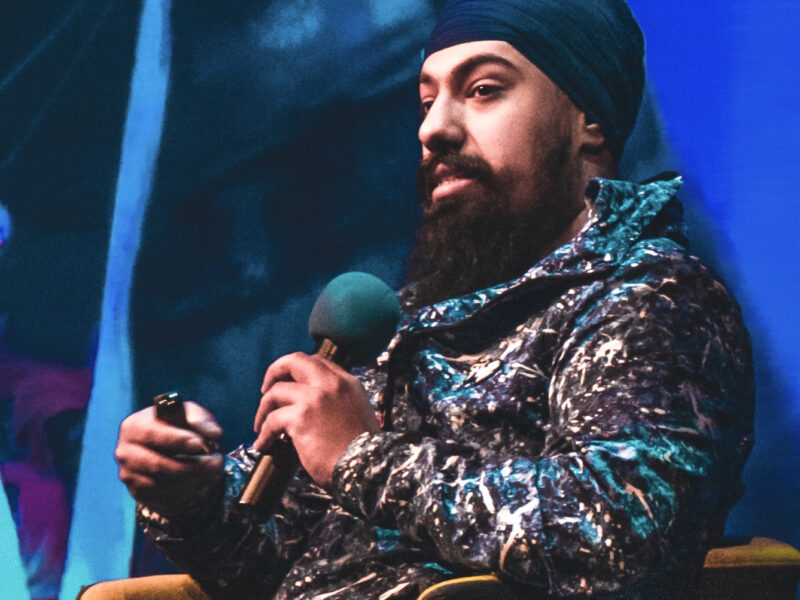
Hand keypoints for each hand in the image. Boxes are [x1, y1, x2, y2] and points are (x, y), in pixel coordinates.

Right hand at [115, 401, 223, 517]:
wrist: (166, 448)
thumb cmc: (177, 426)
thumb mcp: (189, 415)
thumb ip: (201, 420)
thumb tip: (214, 433)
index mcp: (134, 426)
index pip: (152, 434)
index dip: (177, 440)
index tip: (200, 444)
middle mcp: (126, 452)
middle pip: (158, 465)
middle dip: (191, 466)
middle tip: (216, 463)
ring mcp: (129, 474)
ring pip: (163, 484)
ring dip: (194, 479)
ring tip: (214, 470)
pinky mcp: (137, 492)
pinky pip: (164, 497)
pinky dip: (187, 490)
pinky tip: (201, 480)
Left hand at [254, 352, 378, 488]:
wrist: (366, 467)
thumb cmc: (363, 449)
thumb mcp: (359, 411)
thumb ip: (339, 400)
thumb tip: (313, 405)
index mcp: (347, 383)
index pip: (317, 362)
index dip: (297, 369)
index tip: (288, 381)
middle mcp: (330, 385)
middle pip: (294, 362)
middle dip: (274, 372)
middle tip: (265, 389)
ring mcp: (314, 399)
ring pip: (276, 392)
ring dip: (263, 410)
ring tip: (260, 427)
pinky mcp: (300, 418)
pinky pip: (271, 421)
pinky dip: (263, 434)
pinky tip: (263, 445)